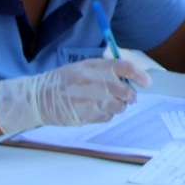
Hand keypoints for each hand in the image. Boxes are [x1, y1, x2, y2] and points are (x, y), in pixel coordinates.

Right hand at [0, 57, 146, 133]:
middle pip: (127, 91)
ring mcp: (92, 100)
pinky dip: (106, 114)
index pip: (126, 67)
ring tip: (105, 102)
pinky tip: (95, 109)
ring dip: (118, 106)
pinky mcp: (87, 115)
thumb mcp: (83, 67)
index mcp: (95, 67)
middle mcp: (95, 82)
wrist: (38, 97)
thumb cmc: (62, 81)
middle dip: (130, 95)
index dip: (140, 75)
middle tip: (126, 95)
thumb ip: (105, 69)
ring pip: (120, 107)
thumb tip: (130, 76)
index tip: (146, 82)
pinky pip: (108, 117)